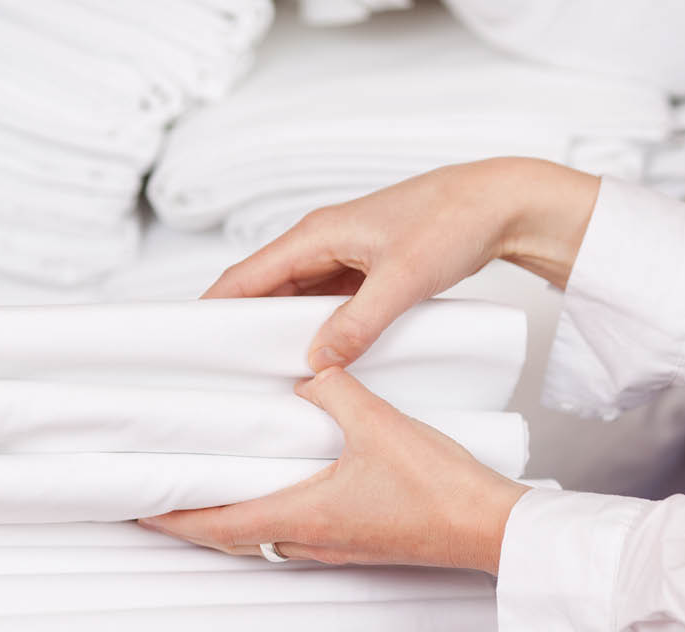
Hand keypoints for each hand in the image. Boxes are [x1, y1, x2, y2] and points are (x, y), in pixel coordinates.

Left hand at [139, 367, 527, 574]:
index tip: (137, 510)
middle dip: (192, 519)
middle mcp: (312, 539)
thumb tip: (312, 370)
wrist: (487, 526)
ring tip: (211, 489)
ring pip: (264, 537)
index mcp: (304, 516)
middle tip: (162, 498)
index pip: (217, 524)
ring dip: (231, 518)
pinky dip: (270, 514)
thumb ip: (335, 389)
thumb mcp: (379, 423)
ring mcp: (335, 546)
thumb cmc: (438, 490)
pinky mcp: (357, 541)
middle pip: (233, 537)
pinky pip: (296, 531)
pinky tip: (282, 487)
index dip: (172, 519)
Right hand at [204, 157, 598, 371]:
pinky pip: (325, 303)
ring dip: (279, 331)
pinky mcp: (364, 271)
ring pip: (295, 299)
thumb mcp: (403, 279)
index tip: (186, 344)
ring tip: (260, 373)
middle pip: (263, 289)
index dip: (212, 308)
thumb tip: (316, 363)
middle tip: (221, 372)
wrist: (498, 204)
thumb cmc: (451, 222)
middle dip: (239, 327)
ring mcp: (343, 257)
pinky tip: (314, 357)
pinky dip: (314, 328)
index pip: (245, 275)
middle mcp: (321, 243)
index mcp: (316, 235)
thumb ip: (358, 323)